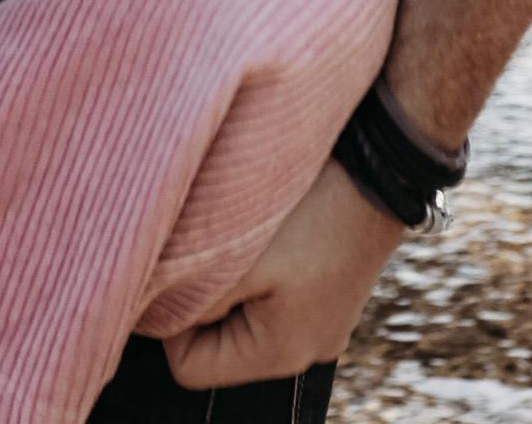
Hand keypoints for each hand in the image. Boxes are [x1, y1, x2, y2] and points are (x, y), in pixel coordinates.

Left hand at [160, 159, 401, 390]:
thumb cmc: (309, 208)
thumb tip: (151, 313)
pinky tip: (270, 227)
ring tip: (242, 231)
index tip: (181, 265)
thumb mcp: (236, 255)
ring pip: (243, 311)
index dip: (169, 318)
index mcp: (280, 354)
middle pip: (218, 343)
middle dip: (204, 295)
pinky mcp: (328, 292)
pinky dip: (260, 264)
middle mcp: (306, 351)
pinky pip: (273, 293)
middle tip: (211, 242)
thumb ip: (189, 294)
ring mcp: (322, 322)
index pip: (189, 367)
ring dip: (231, 275)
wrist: (381, 165)